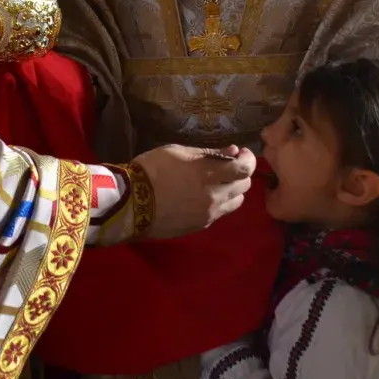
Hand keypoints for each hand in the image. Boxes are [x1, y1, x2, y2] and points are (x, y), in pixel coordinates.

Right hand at [132, 144, 254, 240]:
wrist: (130, 202)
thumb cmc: (152, 169)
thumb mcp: (179, 152)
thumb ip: (209, 153)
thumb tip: (232, 152)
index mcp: (210, 175)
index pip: (245, 169)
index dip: (248, 159)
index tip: (241, 153)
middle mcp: (215, 197)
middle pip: (245, 186)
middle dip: (240, 174)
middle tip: (227, 166)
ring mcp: (208, 214)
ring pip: (236, 202)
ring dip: (232, 190)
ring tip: (216, 183)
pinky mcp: (200, 226)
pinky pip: (220, 213)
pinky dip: (219, 203)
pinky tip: (202, 196)